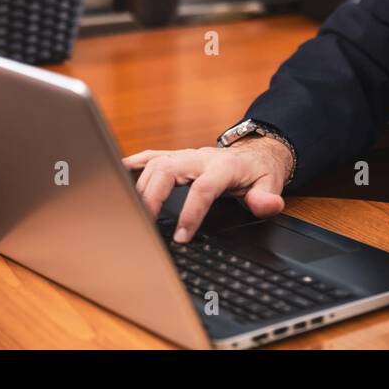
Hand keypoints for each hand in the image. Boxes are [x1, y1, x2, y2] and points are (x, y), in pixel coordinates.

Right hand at [121, 137, 292, 242]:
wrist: (255, 152)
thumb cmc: (258, 171)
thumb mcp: (271, 184)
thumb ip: (267, 197)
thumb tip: (268, 204)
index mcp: (223, 167)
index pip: (203, 187)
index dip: (192, 212)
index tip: (182, 236)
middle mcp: (200, 158)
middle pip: (169, 170)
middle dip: (153, 195)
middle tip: (144, 222)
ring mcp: (186, 156)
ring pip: (156, 164)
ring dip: (141, 186)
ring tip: (131, 212)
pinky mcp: (176, 157)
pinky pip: (151, 156)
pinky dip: (133, 164)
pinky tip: (117, 174)